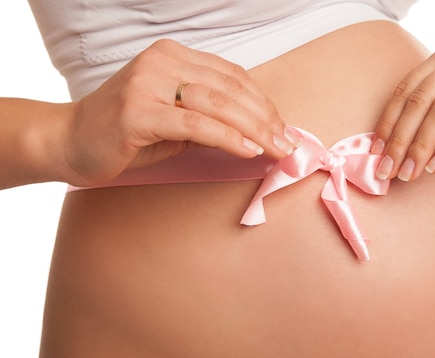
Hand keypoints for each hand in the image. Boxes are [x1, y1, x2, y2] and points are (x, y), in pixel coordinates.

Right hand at [62, 39, 297, 185]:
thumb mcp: (174, 118)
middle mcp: (162, 62)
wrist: (69, 141)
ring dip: (256, 129)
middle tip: (289, 144)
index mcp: (172, 55)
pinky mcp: (139, 111)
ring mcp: (148, 83)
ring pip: (219, 104)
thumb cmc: (126, 133)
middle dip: (267, 119)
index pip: (233, 76)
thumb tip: (258, 133)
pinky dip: (228, 137)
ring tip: (277, 150)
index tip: (285, 128)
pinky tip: (248, 150)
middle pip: (231, 89)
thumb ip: (210, 117)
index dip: (264, 103)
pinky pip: (196, 124)